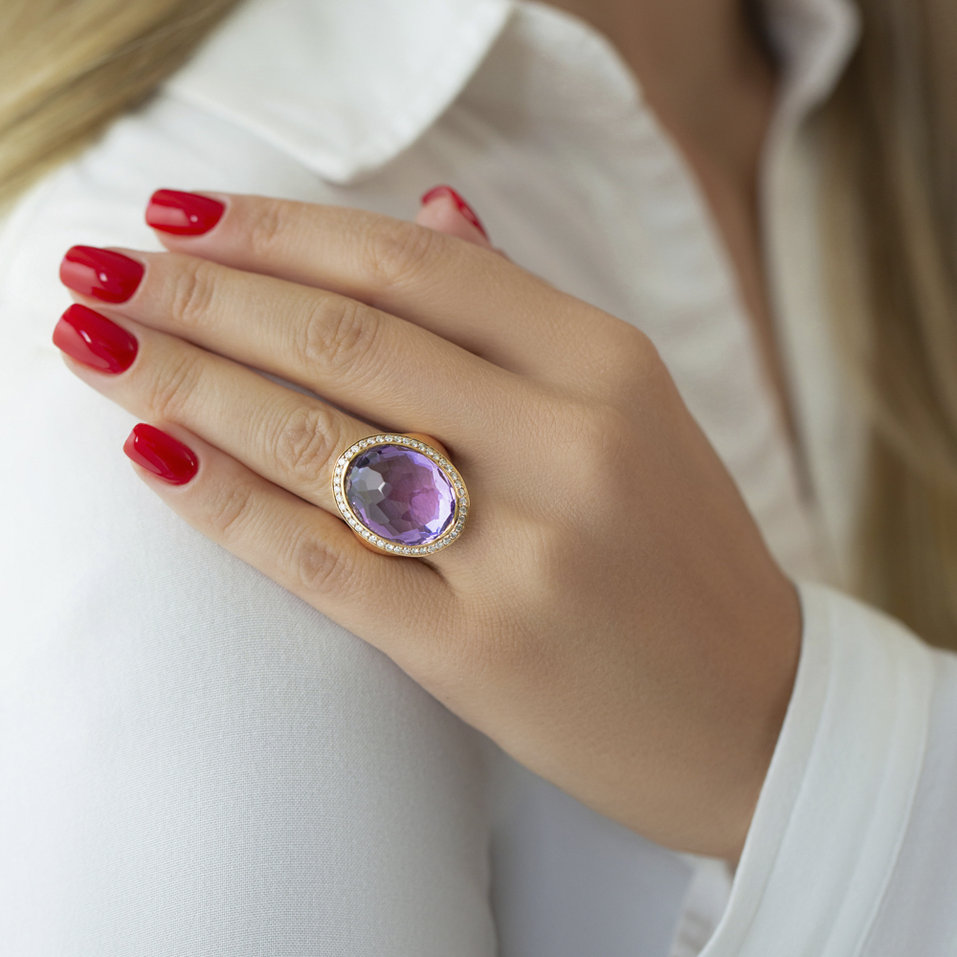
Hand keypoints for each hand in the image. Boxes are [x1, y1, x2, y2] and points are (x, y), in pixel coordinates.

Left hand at [54, 186, 800, 863]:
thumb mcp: (634, 409)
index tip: (183, 212)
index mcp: (610, 366)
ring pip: (319, 442)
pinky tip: (152, 454)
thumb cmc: (684, 554)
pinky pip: (324, 563)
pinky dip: (225, 504)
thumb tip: (429, 207)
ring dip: (187, 383)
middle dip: (203, 294)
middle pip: (346, 339)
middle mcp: (570, 445)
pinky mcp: (480, 656)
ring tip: (100, 344)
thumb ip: (523, 315)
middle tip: (105, 265)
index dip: (281, 228)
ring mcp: (526, 555)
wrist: (758, 712)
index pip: (413, 263)